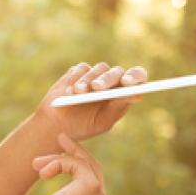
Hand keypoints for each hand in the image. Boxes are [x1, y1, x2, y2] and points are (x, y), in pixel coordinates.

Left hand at [31, 133, 108, 194]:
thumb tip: (54, 184)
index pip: (91, 179)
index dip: (77, 165)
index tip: (61, 157)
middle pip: (91, 167)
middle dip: (75, 152)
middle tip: (61, 138)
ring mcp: (99, 192)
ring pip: (81, 163)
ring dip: (57, 160)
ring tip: (36, 163)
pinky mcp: (90, 183)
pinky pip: (74, 163)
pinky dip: (57, 164)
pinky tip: (42, 173)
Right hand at [34, 62, 148, 141]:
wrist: (58, 126)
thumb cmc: (84, 126)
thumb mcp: (103, 121)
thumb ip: (119, 106)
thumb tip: (138, 94)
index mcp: (122, 93)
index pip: (137, 77)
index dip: (135, 76)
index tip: (127, 83)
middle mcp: (111, 81)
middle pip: (117, 71)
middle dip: (107, 79)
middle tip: (97, 87)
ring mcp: (94, 75)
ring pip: (99, 68)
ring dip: (88, 80)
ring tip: (78, 93)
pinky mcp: (78, 72)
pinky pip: (81, 69)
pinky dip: (76, 79)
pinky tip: (69, 92)